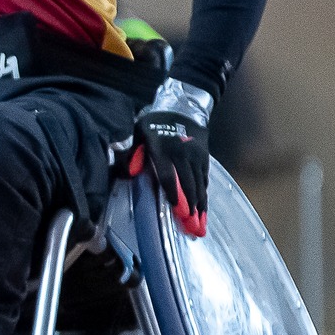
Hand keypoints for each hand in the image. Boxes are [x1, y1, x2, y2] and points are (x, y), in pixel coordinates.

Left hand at [130, 107, 208, 236]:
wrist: (182, 108)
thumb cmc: (154, 125)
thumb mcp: (138, 134)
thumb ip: (134, 154)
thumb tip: (129, 172)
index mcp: (162, 149)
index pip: (168, 175)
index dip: (174, 192)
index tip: (178, 209)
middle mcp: (181, 154)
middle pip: (188, 183)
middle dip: (191, 205)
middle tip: (193, 226)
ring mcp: (195, 155)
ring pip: (199, 183)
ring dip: (200, 203)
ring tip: (201, 223)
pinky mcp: (204, 157)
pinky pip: (204, 178)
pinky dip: (204, 193)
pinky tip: (204, 207)